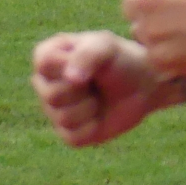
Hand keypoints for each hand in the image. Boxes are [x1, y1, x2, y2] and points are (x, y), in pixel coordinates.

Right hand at [30, 30, 161, 146]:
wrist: (142, 85)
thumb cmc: (120, 59)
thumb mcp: (106, 46)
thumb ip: (87, 55)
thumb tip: (70, 79)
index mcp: (47, 56)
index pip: (43, 64)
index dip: (68, 65)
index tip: (89, 62)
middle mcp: (45, 84)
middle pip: (51, 95)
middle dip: (82, 90)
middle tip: (95, 82)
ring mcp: (54, 110)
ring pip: (64, 118)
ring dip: (90, 108)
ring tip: (99, 97)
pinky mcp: (68, 133)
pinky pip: (73, 137)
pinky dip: (93, 128)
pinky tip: (99, 115)